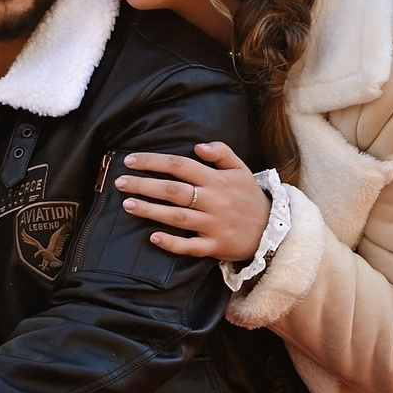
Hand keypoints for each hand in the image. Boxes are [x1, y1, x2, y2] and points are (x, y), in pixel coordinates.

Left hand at [115, 141, 269, 261]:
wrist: (273, 230)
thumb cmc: (249, 198)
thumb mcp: (241, 169)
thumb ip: (221, 153)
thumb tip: (198, 145)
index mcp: (216, 180)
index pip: (180, 166)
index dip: (154, 162)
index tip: (131, 160)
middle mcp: (213, 201)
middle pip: (173, 191)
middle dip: (144, 185)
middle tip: (120, 182)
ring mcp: (213, 225)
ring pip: (176, 217)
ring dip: (150, 211)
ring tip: (127, 205)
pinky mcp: (214, 246)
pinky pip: (190, 246)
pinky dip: (172, 243)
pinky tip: (152, 237)